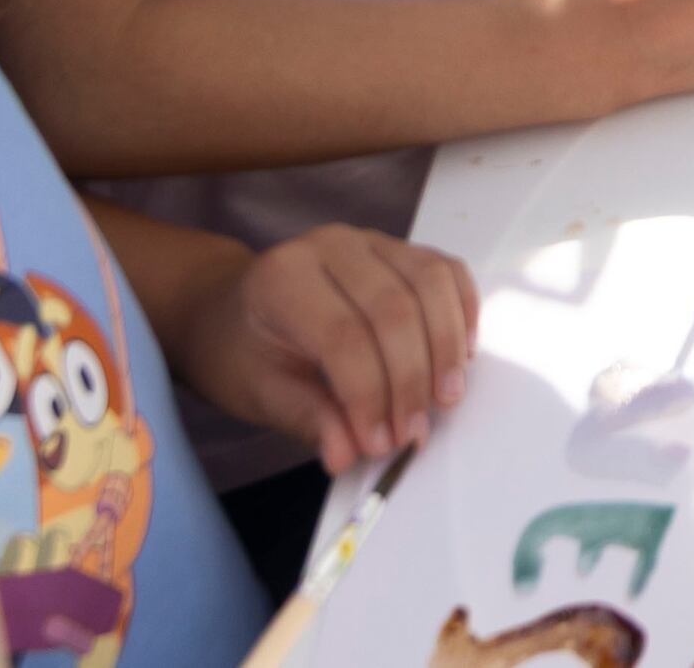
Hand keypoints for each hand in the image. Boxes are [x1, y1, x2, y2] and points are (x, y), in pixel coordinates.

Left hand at [168, 227, 478, 474]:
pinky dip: (461, 312)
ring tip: (444, 399)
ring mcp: (369, 241)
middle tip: (413, 432)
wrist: (233, 311)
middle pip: (394, 310)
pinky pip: (445, 272)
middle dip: (411, 379)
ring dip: (445, 347)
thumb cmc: (242, 350)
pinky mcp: (398, 249)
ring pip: (429, 284)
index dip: (369, 394)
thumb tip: (346, 453)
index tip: (380, 443)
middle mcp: (329, 247)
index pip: (343, 336)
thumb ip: (306, 418)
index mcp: (283, 279)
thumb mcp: (258, 392)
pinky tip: (459, 354)